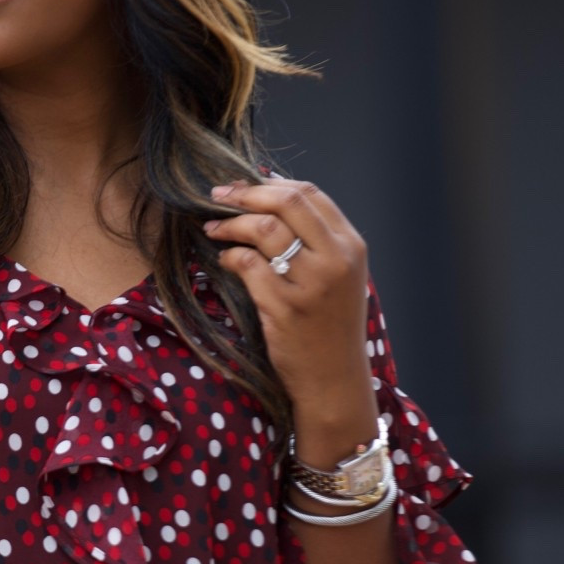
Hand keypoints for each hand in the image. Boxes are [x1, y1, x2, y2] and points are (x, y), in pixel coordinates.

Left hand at [204, 172, 375, 459]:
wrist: (334, 379)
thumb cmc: (329, 325)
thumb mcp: (337, 276)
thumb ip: (314, 239)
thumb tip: (267, 197)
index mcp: (351, 246)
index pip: (309, 194)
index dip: (269, 184)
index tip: (242, 187)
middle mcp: (336, 260)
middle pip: (287, 202)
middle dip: (245, 193)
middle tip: (217, 195)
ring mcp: (311, 284)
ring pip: (264, 229)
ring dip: (230, 224)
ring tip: (212, 229)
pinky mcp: (286, 307)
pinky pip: (248, 265)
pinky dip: (229, 257)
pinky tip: (224, 261)